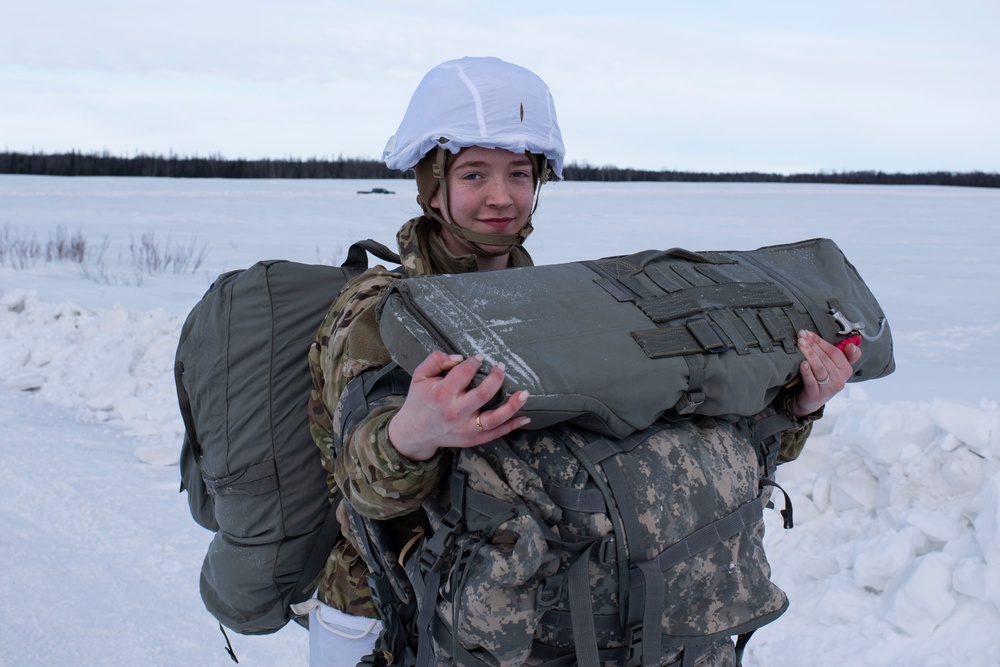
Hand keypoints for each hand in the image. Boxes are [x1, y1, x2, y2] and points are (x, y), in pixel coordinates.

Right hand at [387, 350, 530, 460]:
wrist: (414, 432)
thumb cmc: (419, 400)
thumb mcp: (419, 376)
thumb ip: (436, 360)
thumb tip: (460, 357)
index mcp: (441, 394)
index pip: (464, 373)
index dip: (474, 362)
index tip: (479, 358)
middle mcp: (455, 412)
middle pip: (483, 394)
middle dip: (496, 378)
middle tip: (501, 367)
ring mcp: (465, 428)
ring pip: (494, 418)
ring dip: (512, 405)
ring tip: (525, 393)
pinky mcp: (471, 439)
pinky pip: (495, 433)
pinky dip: (511, 426)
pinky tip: (525, 417)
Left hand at [790, 330, 862, 416]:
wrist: (810, 401)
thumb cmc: (821, 379)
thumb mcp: (834, 367)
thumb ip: (842, 354)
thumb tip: (852, 345)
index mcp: (846, 370)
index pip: (835, 352)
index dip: (821, 341)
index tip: (808, 333)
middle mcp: (840, 379)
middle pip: (825, 358)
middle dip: (812, 345)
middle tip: (801, 336)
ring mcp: (829, 388)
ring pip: (819, 368)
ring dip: (809, 354)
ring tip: (800, 344)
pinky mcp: (816, 395)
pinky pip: (812, 381)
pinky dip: (807, 372)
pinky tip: (802, 363)